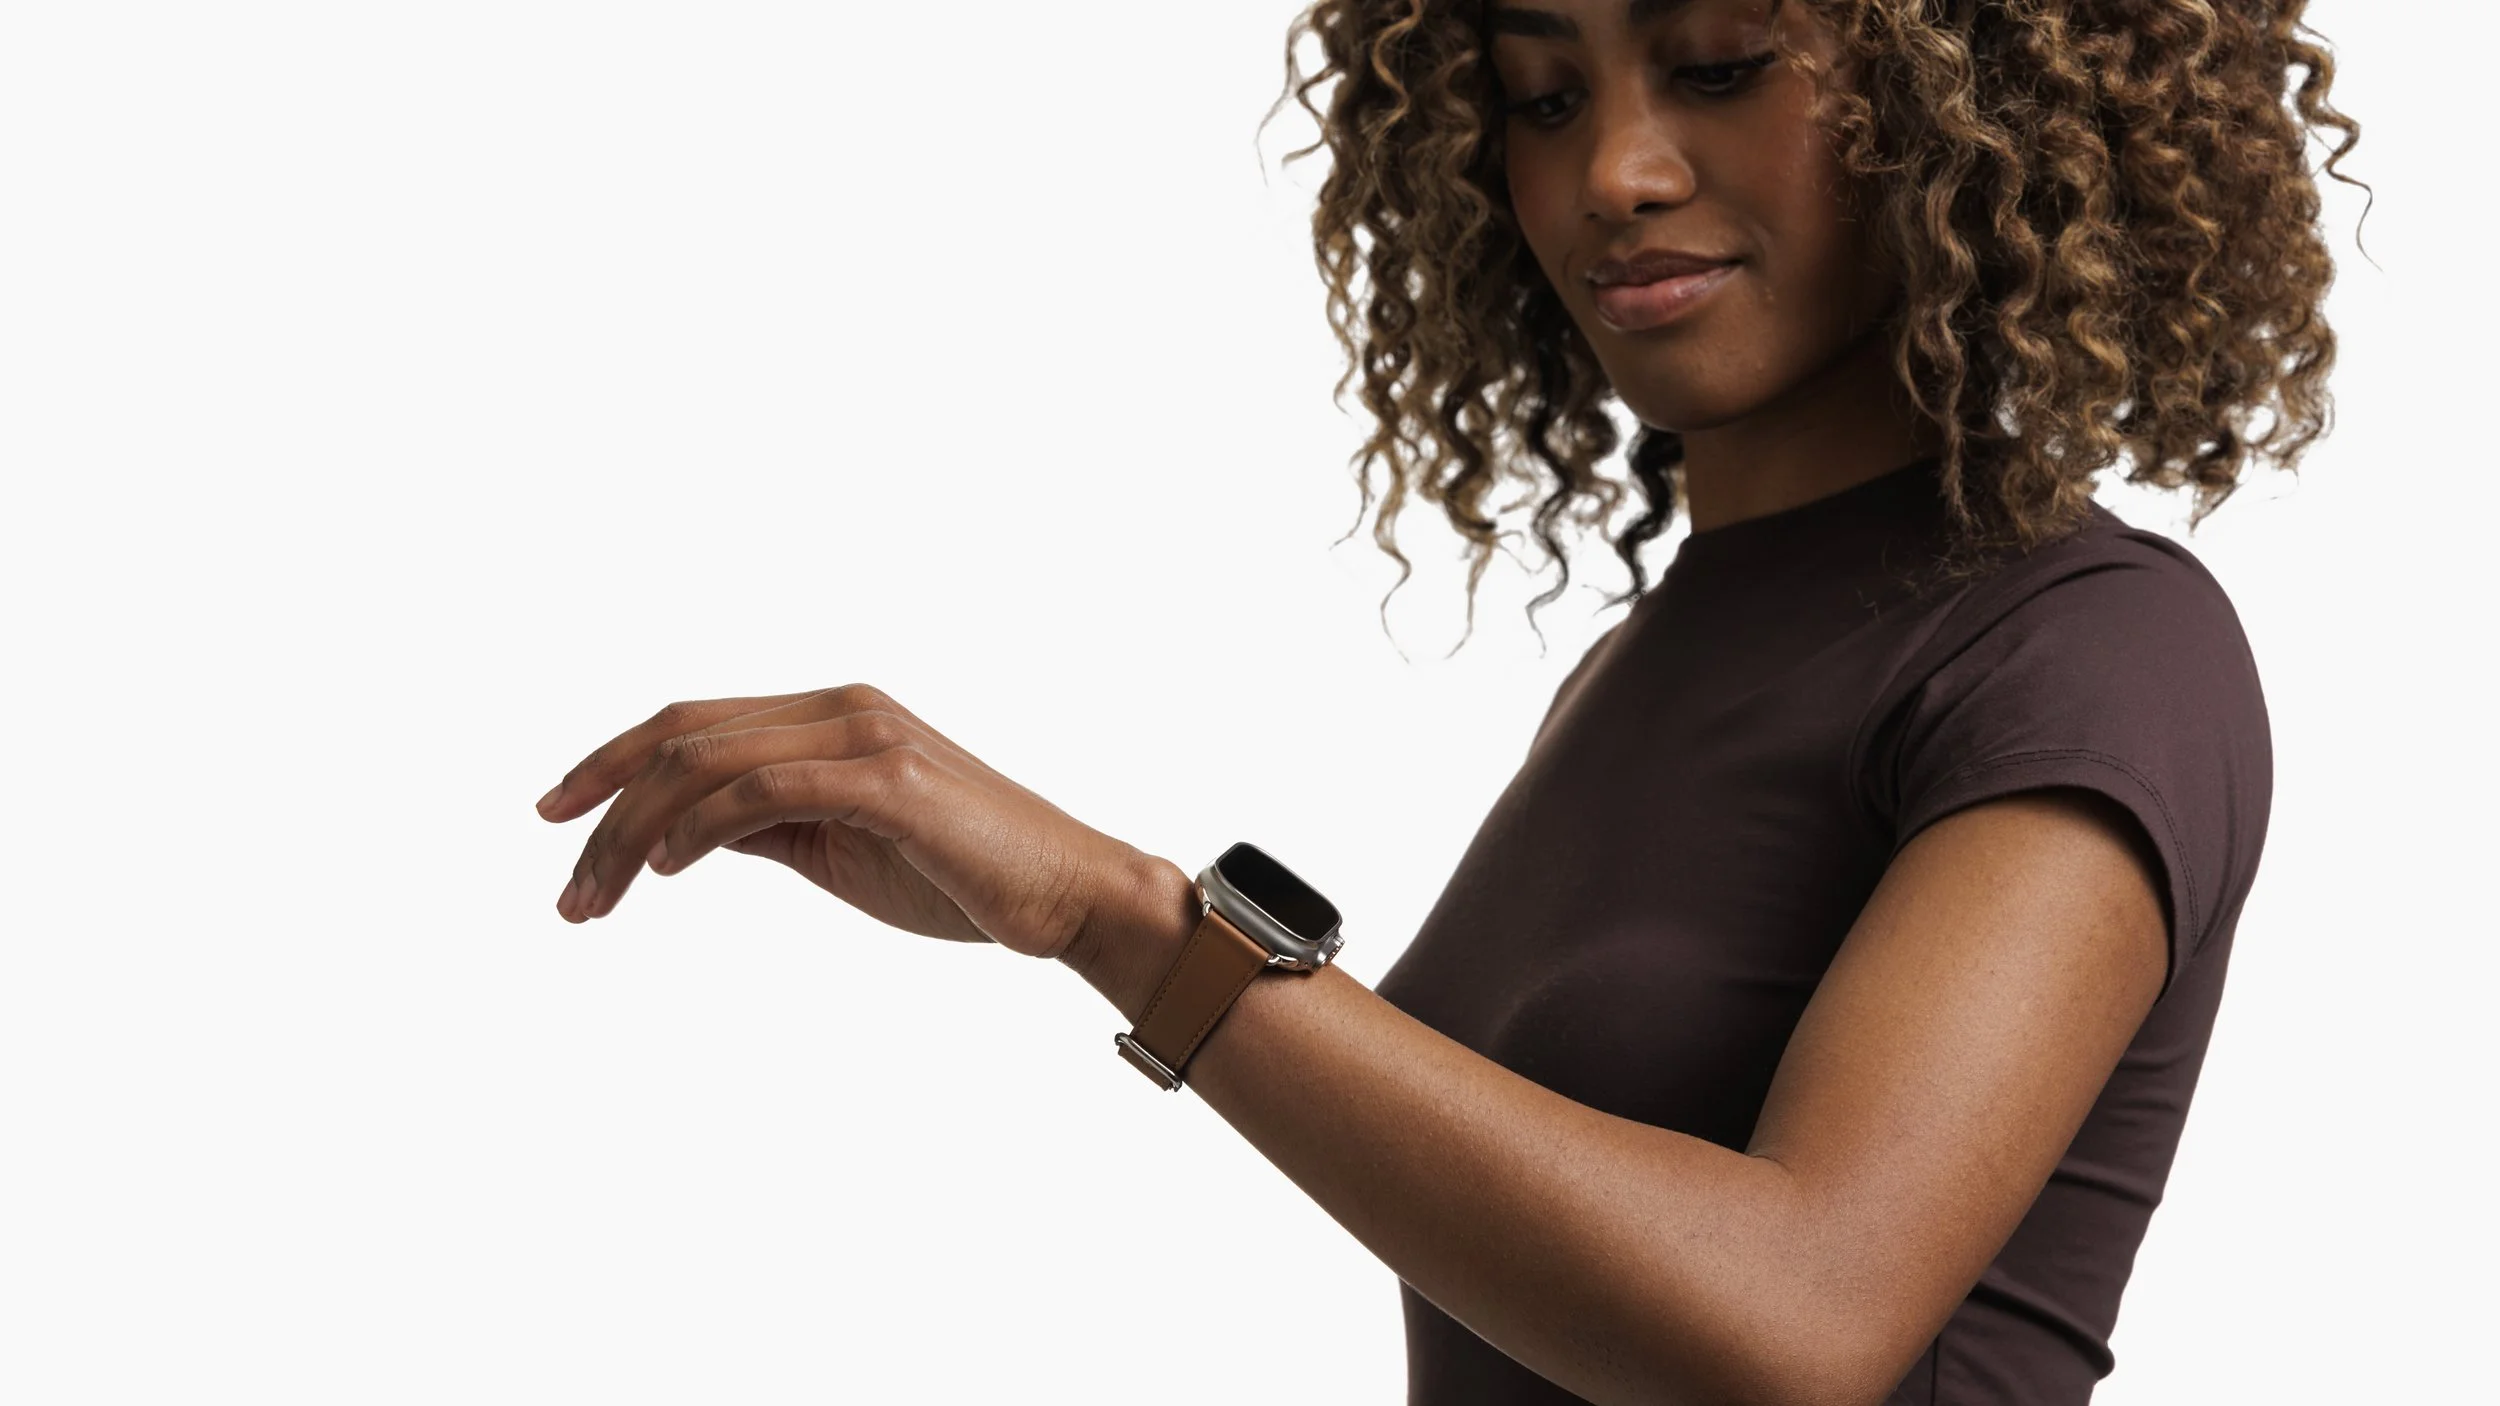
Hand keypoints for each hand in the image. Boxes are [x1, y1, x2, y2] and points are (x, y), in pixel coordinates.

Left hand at [536, 682, 1150, 961]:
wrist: (1069, 896)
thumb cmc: (963, 878)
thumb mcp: (841, 849)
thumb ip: (768, 826)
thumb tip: (684, 837)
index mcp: (833, 715)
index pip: (693, 722)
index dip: (608, 762)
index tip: (552, 820)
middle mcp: (844, 707)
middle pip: (683, 735)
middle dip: (602, 809)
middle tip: (566, 894)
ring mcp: (868, 736)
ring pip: (710, 761)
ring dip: (633, 836)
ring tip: (596, 902)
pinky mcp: (891, 781)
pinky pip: (767, 788)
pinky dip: (702, 828)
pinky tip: (670, 871)